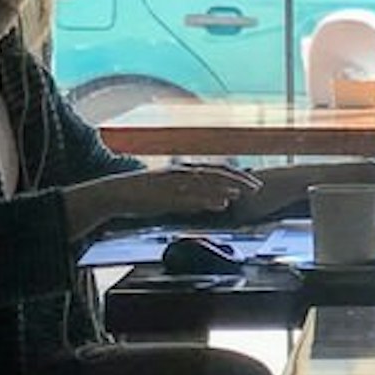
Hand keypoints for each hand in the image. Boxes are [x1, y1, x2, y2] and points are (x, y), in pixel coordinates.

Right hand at [74, 164, 257, 231]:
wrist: (116, 194)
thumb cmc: (143, 195)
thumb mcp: (172, 194)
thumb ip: (192, 198)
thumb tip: (210, 203)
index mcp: (184, 171)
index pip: (215, 169)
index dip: (236, 175)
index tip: (252, 182)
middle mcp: (182, 173)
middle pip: (216, 173)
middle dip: (239, 180)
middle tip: (258, 187)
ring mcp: (175, 184)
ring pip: (206, 184)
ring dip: (227, 188)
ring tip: (244, 193)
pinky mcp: (167, 196)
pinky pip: (191, 198)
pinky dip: (208, 200)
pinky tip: (221, 204)